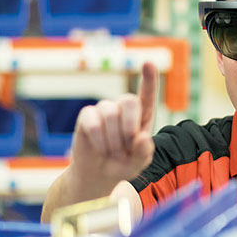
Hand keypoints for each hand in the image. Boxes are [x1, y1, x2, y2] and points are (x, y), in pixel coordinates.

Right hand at [69, 62, 156, 195]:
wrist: (97, 174)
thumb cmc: (122, 164)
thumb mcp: (138, 164)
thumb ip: (144, 153)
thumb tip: (142, 137)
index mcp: (142, 115)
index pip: (147, 94)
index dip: (149, 79)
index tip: (148, 63)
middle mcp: (123, 108)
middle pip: (129, 100)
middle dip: (129, 126)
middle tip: (126, 146)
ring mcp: (104, 109)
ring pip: (111, 113)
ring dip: (113, 139)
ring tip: (112, 152)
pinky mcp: (87, 115)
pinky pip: (93, 122)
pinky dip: (98, 140)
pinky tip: (99, 149)